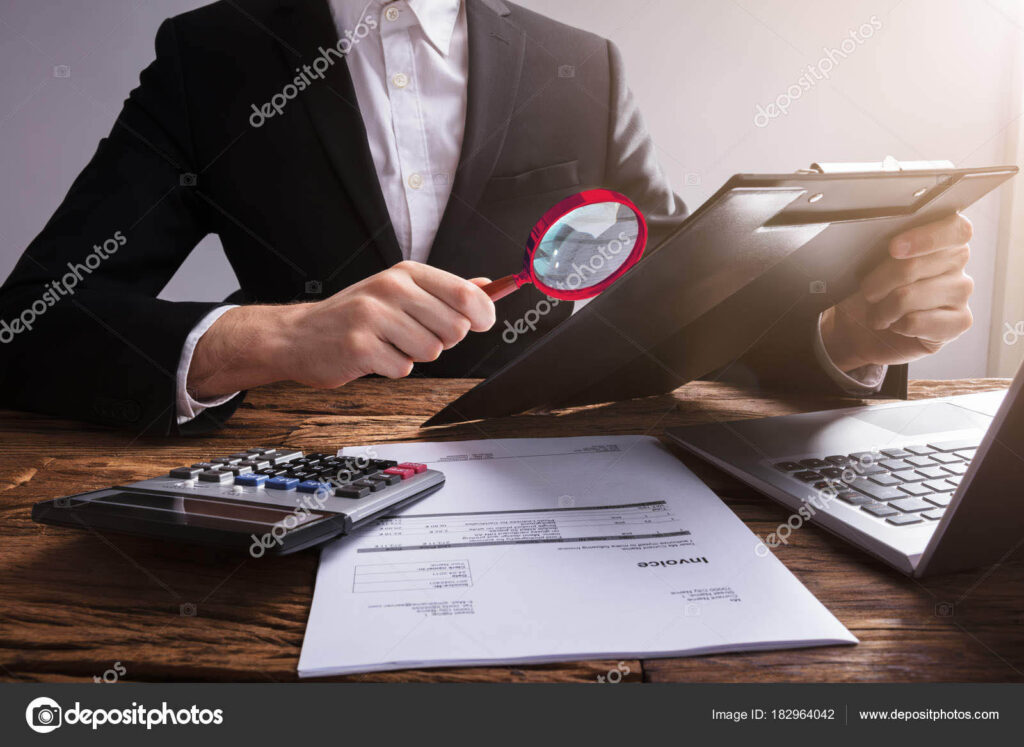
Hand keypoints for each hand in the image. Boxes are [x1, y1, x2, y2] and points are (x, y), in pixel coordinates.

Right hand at [187, 261, 494, 397]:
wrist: (298, 335)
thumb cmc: (353, 315)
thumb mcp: (398, 291)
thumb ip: (443, 290)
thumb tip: (486, 287)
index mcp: (405, 273)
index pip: (465, 293)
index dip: (483, 313)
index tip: (483, 322)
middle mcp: (390, 288)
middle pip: (454, 326)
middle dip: (443, 340)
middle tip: (414, 335)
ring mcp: (373, 317)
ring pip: (431, 351)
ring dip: (414, 355)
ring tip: (388, 344)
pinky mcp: (360, 347)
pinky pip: (403, 368)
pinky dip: (392, 369)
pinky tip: (373, 356)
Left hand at [820, 213, 974, 370]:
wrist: (866, 326)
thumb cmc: (872, 286)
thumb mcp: (870, 261)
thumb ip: (885, 248)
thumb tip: (889, 247)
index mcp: (943, 235)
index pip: (954, 229)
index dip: (925, 238)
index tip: (894, 248)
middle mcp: (958, 260)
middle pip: (913, 266)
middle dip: (878, 283)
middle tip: (867, 293)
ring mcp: (961, 291)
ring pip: (908, 297)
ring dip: (882, 309)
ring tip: (878, 314)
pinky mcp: (961, 321)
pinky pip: (915, 322)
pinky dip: (895, 326)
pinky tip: (897, 325)